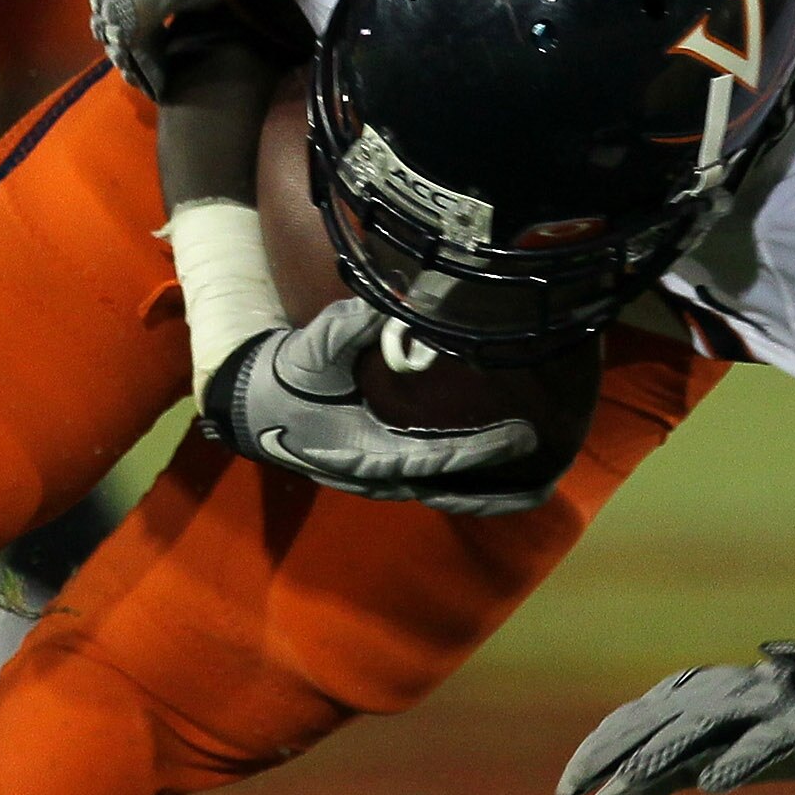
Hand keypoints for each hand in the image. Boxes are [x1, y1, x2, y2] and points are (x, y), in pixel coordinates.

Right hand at [200, 300, 543, 512]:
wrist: (251, 404)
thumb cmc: (284, 379)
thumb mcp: (310, 352)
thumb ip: (344, 328)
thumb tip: (380, 301)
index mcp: (363, 451)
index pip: (433, 457)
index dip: (477, 451)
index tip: (519, 438)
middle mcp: (376, 474)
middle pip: (447, 485)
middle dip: (494, 479)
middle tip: (543, 459)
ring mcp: (378, 476)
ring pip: (442, 492)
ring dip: (485, 493)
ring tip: (535, 488)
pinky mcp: (381, 468)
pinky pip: (431, 483)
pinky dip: (464, 486)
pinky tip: (497, 483)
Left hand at [555, 649, 794, 794]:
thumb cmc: (751, 733)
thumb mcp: (697, 757)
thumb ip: (646, 784)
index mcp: (686, 697)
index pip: (631, 719)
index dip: (597, 751)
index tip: (566, 789)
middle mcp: (714, 695)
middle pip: (656, 721)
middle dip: (615, 752)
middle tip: (579, 787)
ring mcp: (754, 707)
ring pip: (702, 726)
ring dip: (665, 751)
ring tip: (631, 778)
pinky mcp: (792, 727)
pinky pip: (761, 744)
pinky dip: (736, 760)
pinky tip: (714, 783)